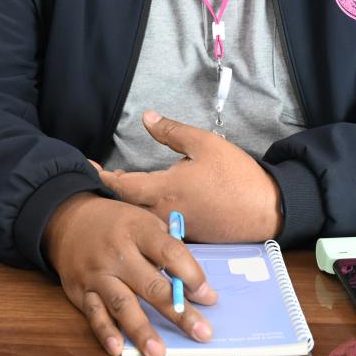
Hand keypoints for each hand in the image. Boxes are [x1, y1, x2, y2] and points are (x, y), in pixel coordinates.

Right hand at [44, 192, 217, 355]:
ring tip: (158, 353)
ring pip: (122, 303)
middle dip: (179, 312)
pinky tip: (118, 348)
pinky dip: (106, 332)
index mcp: (138, 230)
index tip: (208, 296)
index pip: (170, 253)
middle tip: (201, 332)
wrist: (69, 219)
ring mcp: (98, 273)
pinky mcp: (82, 291)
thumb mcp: (145, 223)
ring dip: (141, 330)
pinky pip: (95, 314)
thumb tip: (198, 290)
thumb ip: (170, 251)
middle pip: (151, 285)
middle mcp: (117, 252)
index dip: (191, 276)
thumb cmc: (118, 225)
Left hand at [96, 110, 282, 242]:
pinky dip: (148, 216)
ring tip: (126, 187)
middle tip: (106, 176)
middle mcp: (165, 213)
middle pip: (127, 206)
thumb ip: (172, 131)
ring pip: (142, 219)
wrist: (268, 209)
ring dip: (131, 204)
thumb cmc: (237, 175)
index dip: (102, 178)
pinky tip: (151, 205)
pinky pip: (159, 229)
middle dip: (114, 191)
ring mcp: (176, 229)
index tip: (88, 169)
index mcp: (165, 189)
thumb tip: (147, 117)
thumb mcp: (205, 143)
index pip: (123, 186)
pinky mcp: (189, 237)